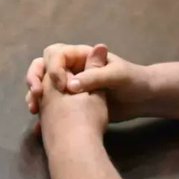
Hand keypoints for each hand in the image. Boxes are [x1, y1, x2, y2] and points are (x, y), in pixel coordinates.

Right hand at [26, 43, 148, 122]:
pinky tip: (40, 124)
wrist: (144, 99)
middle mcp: (72, 67)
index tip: (62, 86)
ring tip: (34, 110)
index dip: (54, 68)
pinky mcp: (71, 102)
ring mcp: (70, 85)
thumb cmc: (134, 80)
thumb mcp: (117, 75)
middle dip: (34, 78)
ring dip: (35, 96)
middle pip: (43, 67)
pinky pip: (51, 104)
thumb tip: (70, 86)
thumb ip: (95, 77)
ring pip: (44, 86)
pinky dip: (44, 112)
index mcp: (80, 56)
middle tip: (35, 95)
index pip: (56, 55)